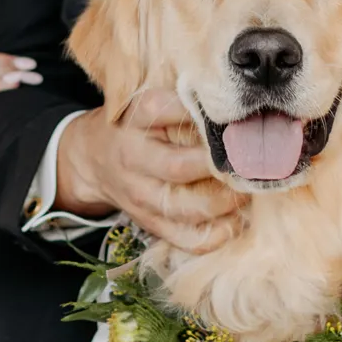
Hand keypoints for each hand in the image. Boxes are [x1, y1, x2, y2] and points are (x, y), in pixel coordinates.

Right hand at [55, 90, 240, 253]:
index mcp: (135, 118)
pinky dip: (216, 234)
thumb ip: (185, 104)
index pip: (167, 110)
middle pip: (179, 167)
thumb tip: (236, 115)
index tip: (236, 119)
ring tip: (247, 191)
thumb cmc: (136, 125)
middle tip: (250, 163)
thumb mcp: (150, 103)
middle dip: (219, 168)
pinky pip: (186, 237)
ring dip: (224, 203)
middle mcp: (133, 157)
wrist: (92, 158)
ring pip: (185, 208)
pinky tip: (235, 220)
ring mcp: (138, 194)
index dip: (204, 116)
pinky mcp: (148, 222)